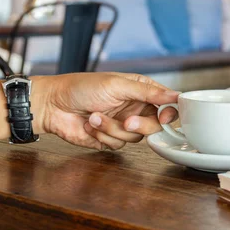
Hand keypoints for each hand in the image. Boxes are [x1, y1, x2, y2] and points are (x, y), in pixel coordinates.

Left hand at [32, 72, 178, 149]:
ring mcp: (123, 124)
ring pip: (136, 137)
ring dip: (114, 128)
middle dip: (140, 125)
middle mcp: (135, 108)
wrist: (52, 106)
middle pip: (155, 125)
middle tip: (127, 120)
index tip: (165, 117)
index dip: (169, 113)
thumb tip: (176, 96)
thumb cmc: (81, 88)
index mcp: (140, 91)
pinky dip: (104, 136)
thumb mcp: (118, 85)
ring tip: (96, 116)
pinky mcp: (111, 139)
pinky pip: (119, 144)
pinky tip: (91, 125)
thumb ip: (149, 92)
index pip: (166, 104)